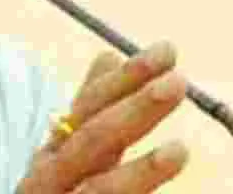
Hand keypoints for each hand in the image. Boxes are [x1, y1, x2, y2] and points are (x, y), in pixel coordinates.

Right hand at [18, 42, 188, 192]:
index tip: (167, 51)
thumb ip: (87, 109)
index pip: (87, 107)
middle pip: (90, 143)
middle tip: (177, 83)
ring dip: (138, 173)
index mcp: (53, 153)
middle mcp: (50, 182)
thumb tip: (108, 55)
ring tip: (181, 151)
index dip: (127, 79)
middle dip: (134, 112)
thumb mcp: (68, 154)